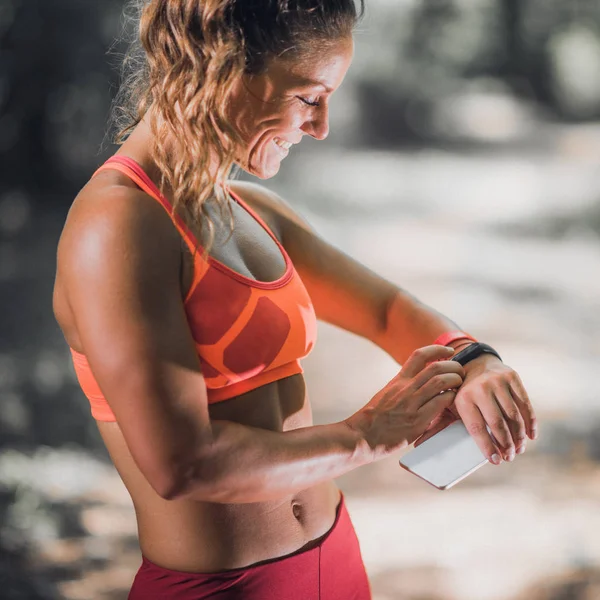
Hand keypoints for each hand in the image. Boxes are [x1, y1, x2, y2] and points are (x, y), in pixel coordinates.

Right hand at [344, 345, 465, 459]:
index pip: (419, 355)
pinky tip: (453, 401)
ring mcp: (411, 403)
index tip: (449, 351)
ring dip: (455, 381)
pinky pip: (440, 402)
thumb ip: (402, 388)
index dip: (437, 349)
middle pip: (435, 367)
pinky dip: (451, 398)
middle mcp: (405, 388)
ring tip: (459, 385)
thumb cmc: (373, 419)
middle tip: (460, 372)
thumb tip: (418, 386)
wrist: (361, 436)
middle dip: (453, 366)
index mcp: (398, 380)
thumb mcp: (386, 395)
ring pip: (441, 382)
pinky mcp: (417, 420)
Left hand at [413, 354, 537, 464]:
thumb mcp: (448, 404)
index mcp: (462, 398)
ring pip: (513, 415)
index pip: (476, 428)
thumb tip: (418, 444)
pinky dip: (530, 422)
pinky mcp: (512, 377)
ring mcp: (498, 382)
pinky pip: (525, 403)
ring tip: (519, 450)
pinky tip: (531, 436)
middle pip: (497, 423)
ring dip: (519, 436)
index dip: (487, 446)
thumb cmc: (460, 391)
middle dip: (506, 445)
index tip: (494, 461)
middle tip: (509, 458)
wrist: (473, 361)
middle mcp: (480, 388)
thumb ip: (437, 423)